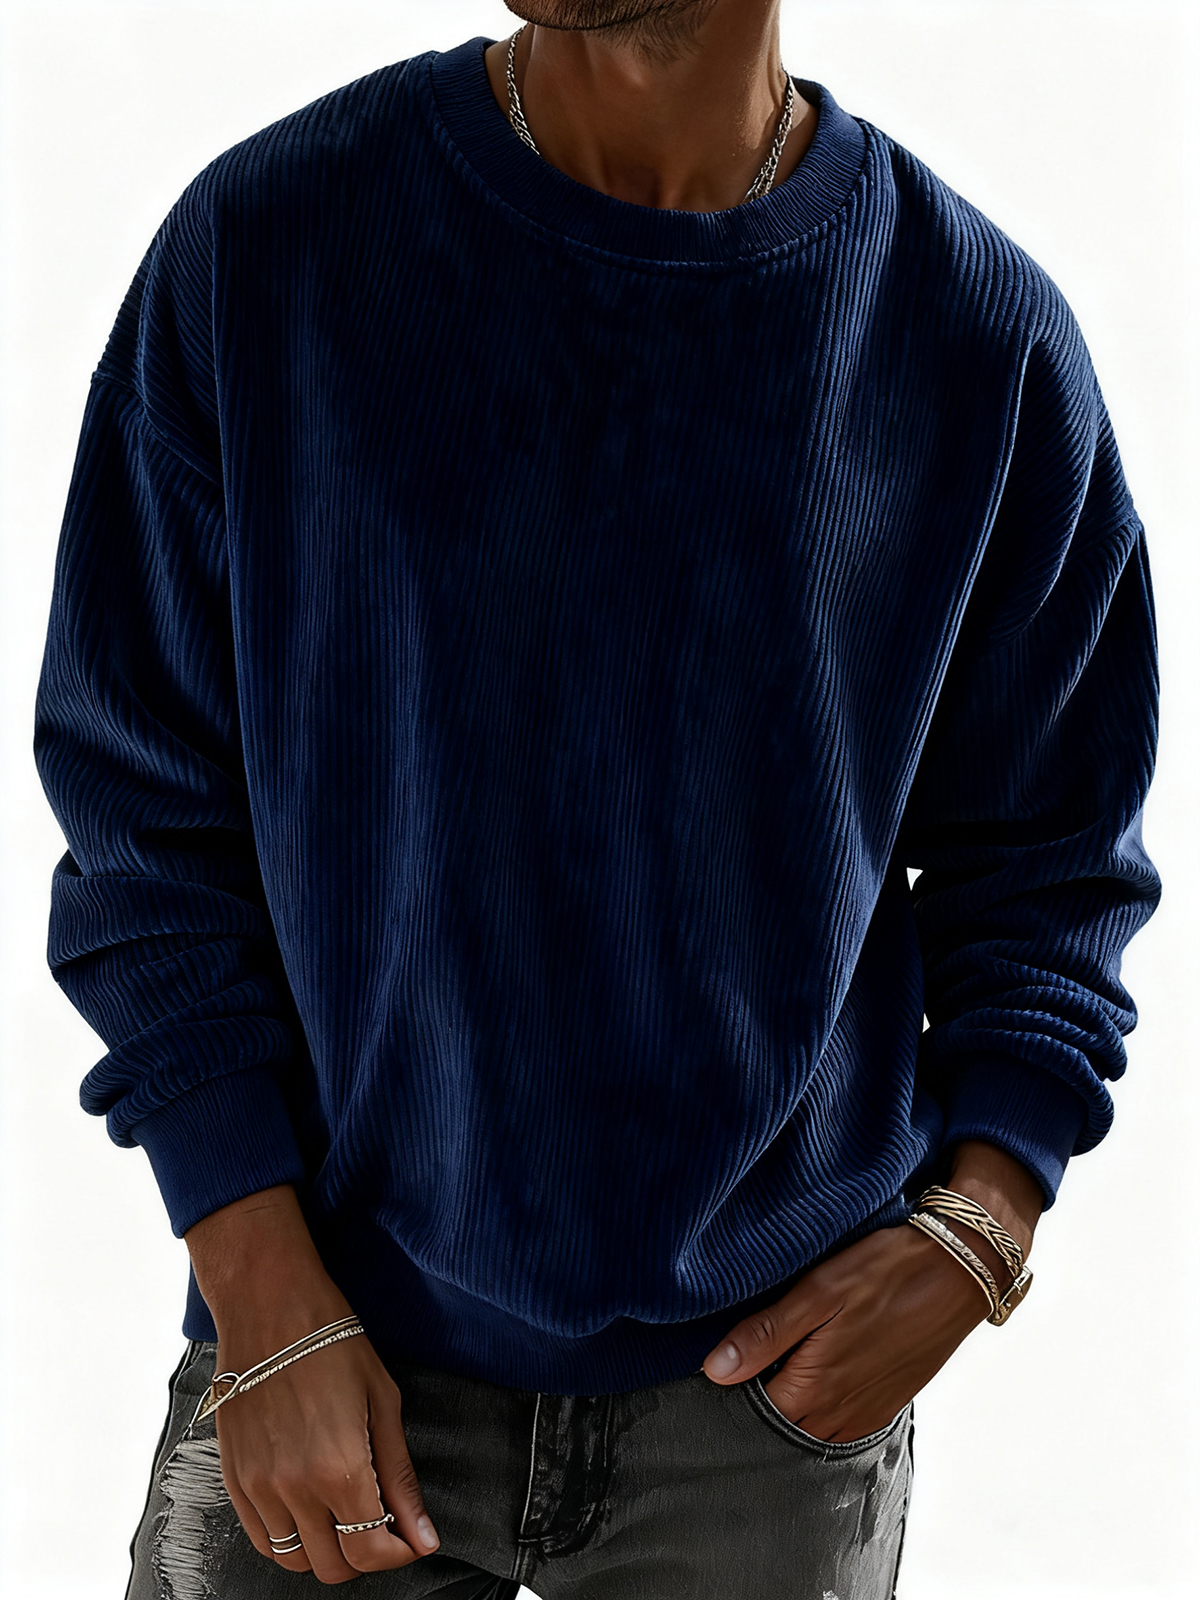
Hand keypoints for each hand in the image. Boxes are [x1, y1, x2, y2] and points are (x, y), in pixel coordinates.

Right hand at [185, 1186, 439, 1583]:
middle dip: (365, 1554)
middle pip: (332, 1567)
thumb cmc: (331, 1341)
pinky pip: (261, 1538)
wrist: (269, 1305)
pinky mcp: (233, 1478)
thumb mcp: (383, 1401)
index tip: (410, 1537)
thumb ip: (400, 1477)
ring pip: (293, 1560)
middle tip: (380, 1521)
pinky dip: (288, 1537)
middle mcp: (294, 1487)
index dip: (398, 1553)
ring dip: (325, 1548)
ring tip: (344, 1511)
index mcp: (339, 1468)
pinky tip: (309, 1504)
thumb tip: (424, 1536)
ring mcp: (257, 1486)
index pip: (371, 1553)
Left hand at [701, 1141, 1043, 1441]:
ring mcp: (867, 1411)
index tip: (716, 1365)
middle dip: (758, 1404)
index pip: (752, 1411)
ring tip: (778, 1367)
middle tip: (744, 1364)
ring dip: (792, 1408)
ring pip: (812, 1429)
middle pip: (780, 1426)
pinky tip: (817, 1374)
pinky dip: (822, 1409)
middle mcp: (839, 1412)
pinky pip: (843, 1424)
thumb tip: (714, 1371)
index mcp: (814, 1387)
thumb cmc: (886, 1271)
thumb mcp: (818, 1291)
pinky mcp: (888, 1402)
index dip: (731, 1390)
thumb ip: (766, 1334)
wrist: (959, 1269)